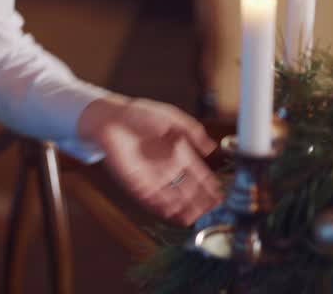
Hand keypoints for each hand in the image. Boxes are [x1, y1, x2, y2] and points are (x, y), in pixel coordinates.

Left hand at [77, 94, 220, 225]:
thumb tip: (211, 147)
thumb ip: (192, 131)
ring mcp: (152, 176)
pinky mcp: (136, 181)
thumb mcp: (171, 118)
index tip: (220, 198)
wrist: (111, 118)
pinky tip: (171, 215)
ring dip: (183, 209)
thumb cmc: (140, 115)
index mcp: (179, 153)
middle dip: (200, 202)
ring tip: (194, 218)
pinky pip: (151, 199)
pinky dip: (161, 208)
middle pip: (188, 190)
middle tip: (211, 212)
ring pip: (172, 198)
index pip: (199, 175)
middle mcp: (168, 168)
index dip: (210, 187)